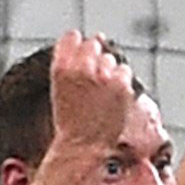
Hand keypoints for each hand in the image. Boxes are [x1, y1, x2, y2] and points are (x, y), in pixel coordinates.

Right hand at [49, 30, 135, 150]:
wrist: (84, 146)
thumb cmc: (70, 121)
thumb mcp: (60, 88)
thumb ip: (73, 62)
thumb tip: (99, 37)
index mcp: (61, 68)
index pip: (72, 37)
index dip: (76, 45)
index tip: (78, 58)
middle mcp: (82, 68)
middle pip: (93, 44)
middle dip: (94, 57)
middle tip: (92, 82)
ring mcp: (103, 76)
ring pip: (110, 58)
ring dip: (108, 70)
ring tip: (100, 93)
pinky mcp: (121, 85)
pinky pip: (124, 71)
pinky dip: (120, 82)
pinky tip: (112, 97)